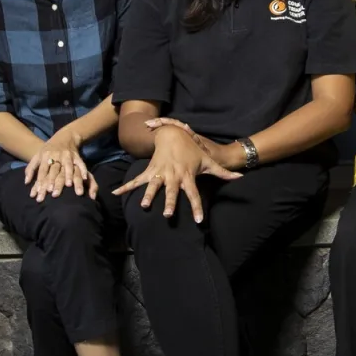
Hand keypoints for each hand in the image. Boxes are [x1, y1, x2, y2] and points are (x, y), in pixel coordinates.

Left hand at [26, 129, 91, 200]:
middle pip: (54, 170)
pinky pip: (81, 163)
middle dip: (54, 182)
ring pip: (68, 166)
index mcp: (45, 156)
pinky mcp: (77, 156)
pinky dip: (83, 170)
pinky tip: (85, 178)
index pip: (42, 170)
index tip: (40, 192)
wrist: (64, 137)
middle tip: (54, 194)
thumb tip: (26, 183)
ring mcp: (67, 155)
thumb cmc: (48, 150)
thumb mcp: (37, 156)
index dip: (41, 181)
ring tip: (69, 186)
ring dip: (68, 175)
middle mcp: (56, 156)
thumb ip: (30, 169)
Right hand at [114, 125, 241, 222]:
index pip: (194, 194)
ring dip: (148, 195)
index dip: (196, 207)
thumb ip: (223, 173)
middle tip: (168, 216)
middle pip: (172, 192)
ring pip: (154, 186)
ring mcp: (160, 173)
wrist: (173, 135)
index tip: (198, 221)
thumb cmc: (192, 151)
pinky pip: (137, 180)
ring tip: (144, 206)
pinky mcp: (150, 170)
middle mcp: (173, 176)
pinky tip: (115, 195)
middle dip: (170, 203)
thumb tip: (240, 177)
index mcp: (187, 176)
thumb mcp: (208, 161)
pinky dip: (126, 187)